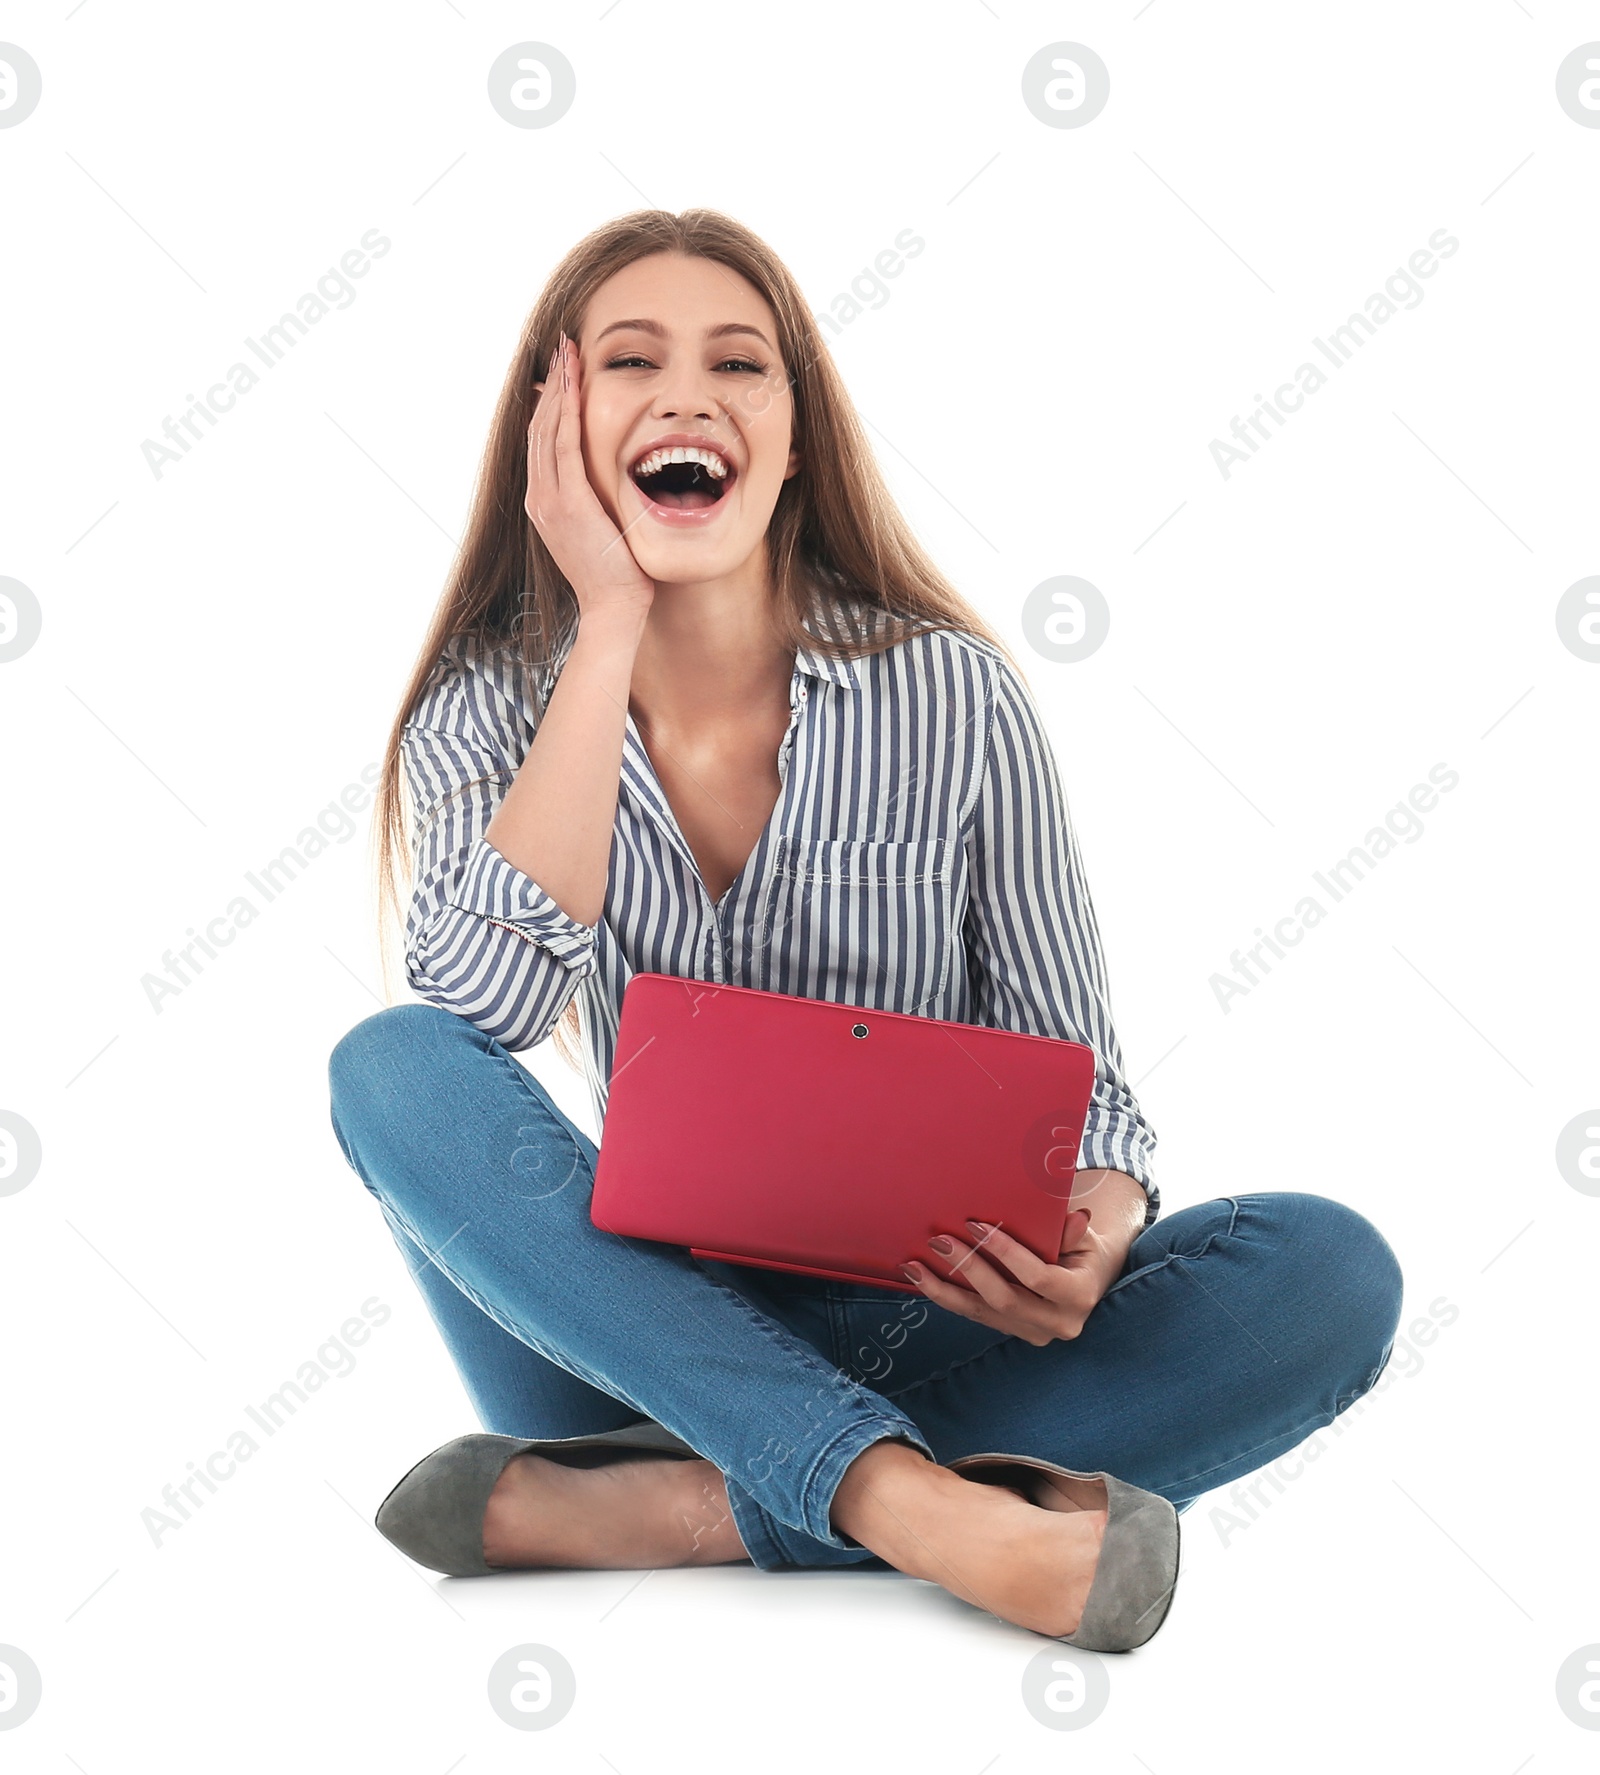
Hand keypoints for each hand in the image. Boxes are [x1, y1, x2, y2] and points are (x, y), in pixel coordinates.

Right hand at [526, 333, 654, 624]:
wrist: (613, 607)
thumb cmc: (617, 576)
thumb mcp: (600, 531)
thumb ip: (597, 503)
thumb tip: (609, 485)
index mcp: (545, 504)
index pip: (543, 442)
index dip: (550, 404)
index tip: (560, 373)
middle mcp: (539, 498)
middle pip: (539, 428)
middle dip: (552, 385)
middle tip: (561, 349)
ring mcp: (549, 500)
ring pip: (547, 430)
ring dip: (558, 389)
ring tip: (565, 354)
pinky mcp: (568, 503)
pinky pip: (564, 447)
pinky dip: (566, 414)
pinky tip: (572, 387)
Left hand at [902, 1171, 1148, 1346]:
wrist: (1088, 1278)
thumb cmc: (1084, 1247)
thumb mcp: (1085, 1236)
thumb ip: (1074, 1231)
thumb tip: (1074, 1218)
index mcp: (1079, 1296)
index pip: (1038, 1277)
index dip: (1005, 1252)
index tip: (975, 1225)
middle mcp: (1058, 1323)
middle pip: (1004, 1299)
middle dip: (968, 1268)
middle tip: (939, 1241)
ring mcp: (1034, 1333)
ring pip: (982, 1313)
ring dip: (944, 1290)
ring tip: (914, 1266)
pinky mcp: (1013, 1332)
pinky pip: (976, 1316)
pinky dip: (948, 1298)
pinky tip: (923, 1280)